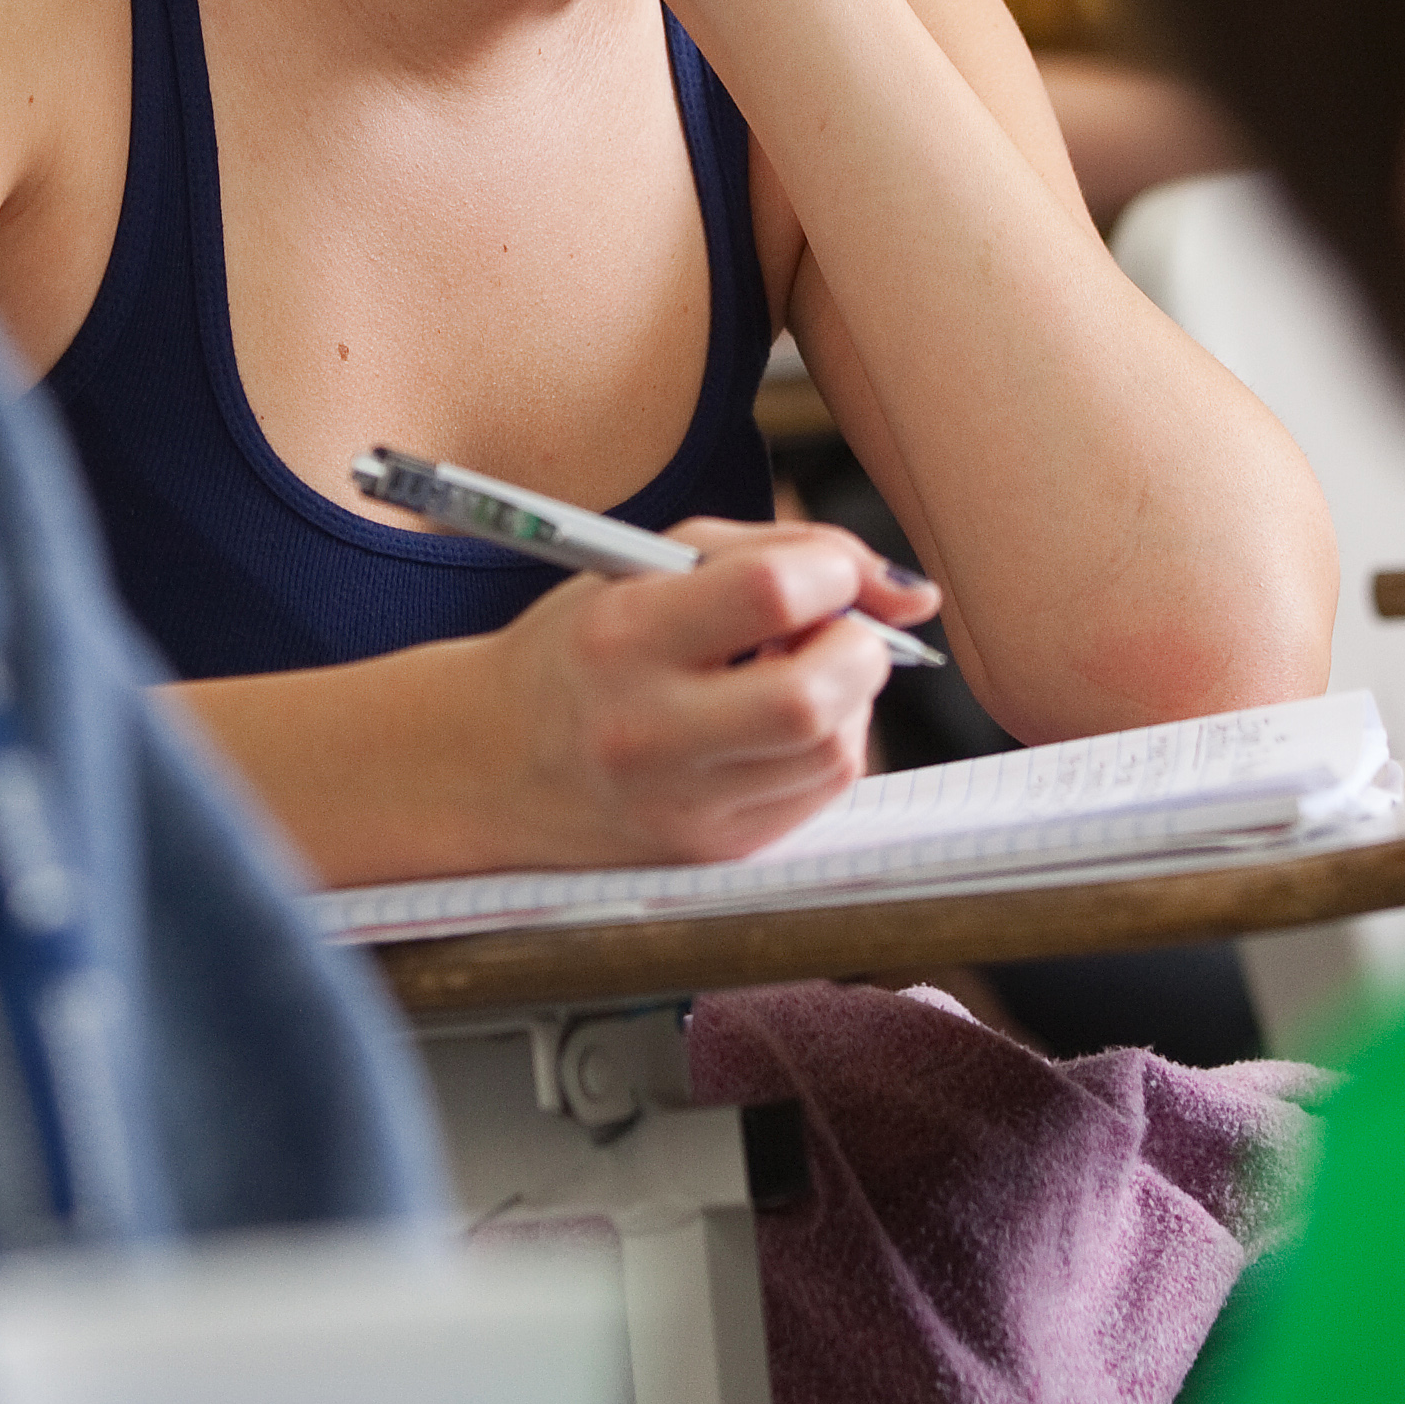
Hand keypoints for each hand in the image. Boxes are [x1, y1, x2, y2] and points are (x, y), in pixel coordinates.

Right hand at [457, 517, 932, 866]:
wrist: (488, 765)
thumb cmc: (583, 649)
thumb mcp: (651, 568)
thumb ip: (782, 552)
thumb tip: (916, 595)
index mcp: (623, 636)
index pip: (771, 592)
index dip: (832, 570)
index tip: (825, 575)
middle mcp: (648, 730)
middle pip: (813, 695)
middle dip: (859, 648)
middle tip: (834, 630)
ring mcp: (682, 804)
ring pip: (834, 751)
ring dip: (847, 699)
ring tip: (793, 674)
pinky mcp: (711, 851)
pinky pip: (820, 793)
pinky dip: (826, 745)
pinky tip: (778, 724)